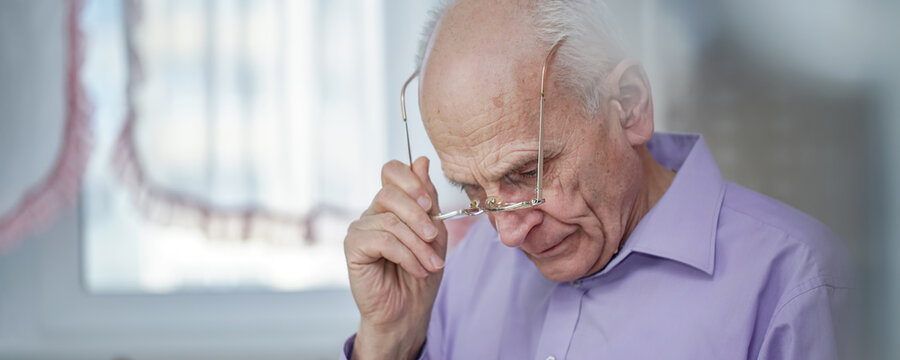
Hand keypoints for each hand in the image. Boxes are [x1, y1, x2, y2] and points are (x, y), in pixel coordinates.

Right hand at [344, 157, 446, 359]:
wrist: (408, 310)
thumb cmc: (421, 272)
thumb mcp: (434, 232)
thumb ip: (428, 199)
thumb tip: (421, 160)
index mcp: (392, 204)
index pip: (392, 171)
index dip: (410, 180)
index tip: (429, 202)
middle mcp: (373, 212)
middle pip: (390, 193)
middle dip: (419, 216)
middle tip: (434, 237)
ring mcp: (360, 228)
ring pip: (390, 221)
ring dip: (418, 244)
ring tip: (432, 264)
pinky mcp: (353, 247)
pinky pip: (382, 240)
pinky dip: (406, 255)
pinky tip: (417, 269)